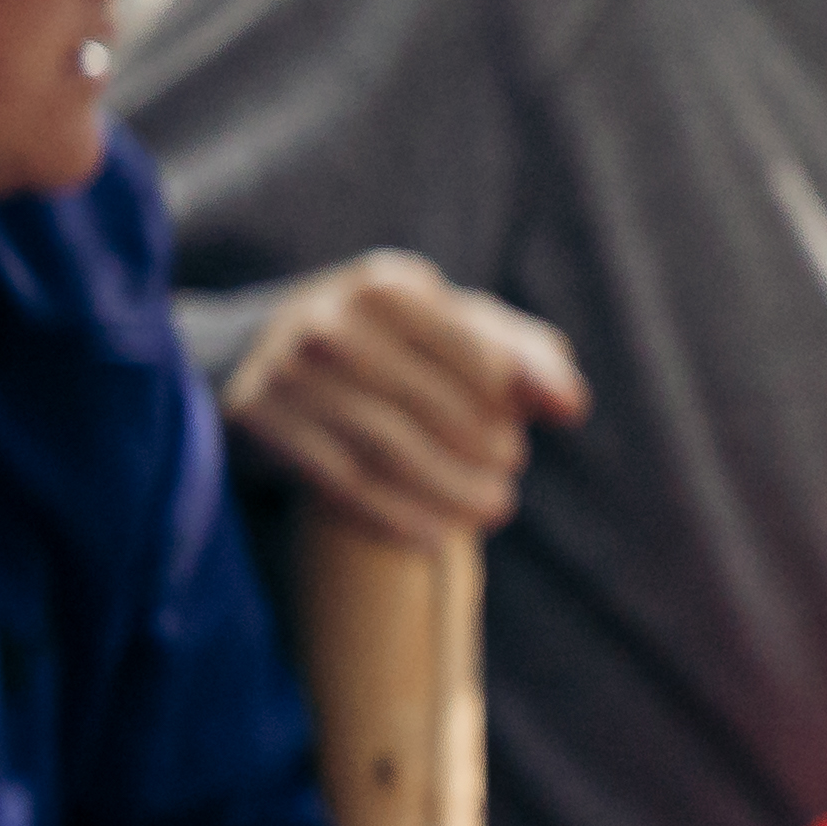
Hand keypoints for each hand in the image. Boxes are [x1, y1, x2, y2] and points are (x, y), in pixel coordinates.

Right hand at [221, 251, 590, 542]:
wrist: (259, 346)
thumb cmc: (392, 341)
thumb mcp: (456, 328)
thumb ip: (526, 359)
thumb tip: (570, 407)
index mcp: (388, 287)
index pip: (478, 358)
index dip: (509, 407)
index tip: (521, 437)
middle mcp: (329, 321)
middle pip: (435, 409)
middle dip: (485, 454)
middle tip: (505, 481)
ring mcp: (285, 369)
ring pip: (389, 452)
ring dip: (451, 494)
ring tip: (490, 511)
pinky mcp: (255, 416)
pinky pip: (340, 482)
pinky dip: (396, 517)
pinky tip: (435, 539)